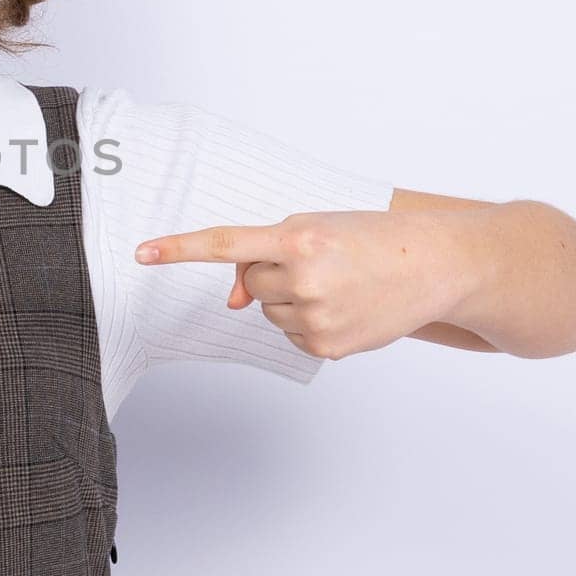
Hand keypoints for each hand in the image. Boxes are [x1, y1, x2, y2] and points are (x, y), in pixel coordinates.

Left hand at [134, 209, 454, 361]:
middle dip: (272, 273)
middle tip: (319, 263)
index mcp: (298, 238)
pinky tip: (342, 306)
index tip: (142, 254)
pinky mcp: (326, 346)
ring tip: (335, 284)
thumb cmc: (368, 239)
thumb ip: (261, 258)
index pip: (225, 245)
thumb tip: (230, 304)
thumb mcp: (314, 229)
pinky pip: (290, 334)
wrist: (433, 264)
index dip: (178, 249)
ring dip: (289, 297)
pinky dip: (306, 321)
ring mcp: (316, 316)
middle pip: (249, 284)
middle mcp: (304, 278)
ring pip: (267, 310)